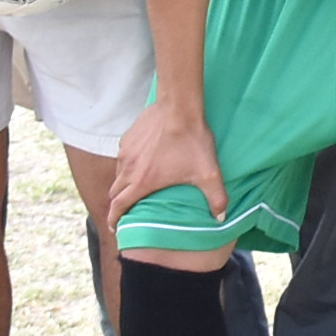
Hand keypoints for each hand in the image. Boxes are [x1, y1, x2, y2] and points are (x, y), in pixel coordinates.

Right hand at [104, 96, 226, 231]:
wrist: (179, 108)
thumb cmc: (192, 142)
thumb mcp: (208, 173)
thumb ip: (216, 198)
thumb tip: (221, 218)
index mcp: (141, 182)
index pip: (119, 206)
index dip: (114, 220)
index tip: (115, 227)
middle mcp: (128, 169)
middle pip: (115, 192)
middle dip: (118, 204)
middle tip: (125, 211)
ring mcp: (125, 152)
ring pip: (118, 174)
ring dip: (122, 183)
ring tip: (134, 187)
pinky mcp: (128, 138)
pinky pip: (123, 156)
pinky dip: (128, 164)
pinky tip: (141, 162)